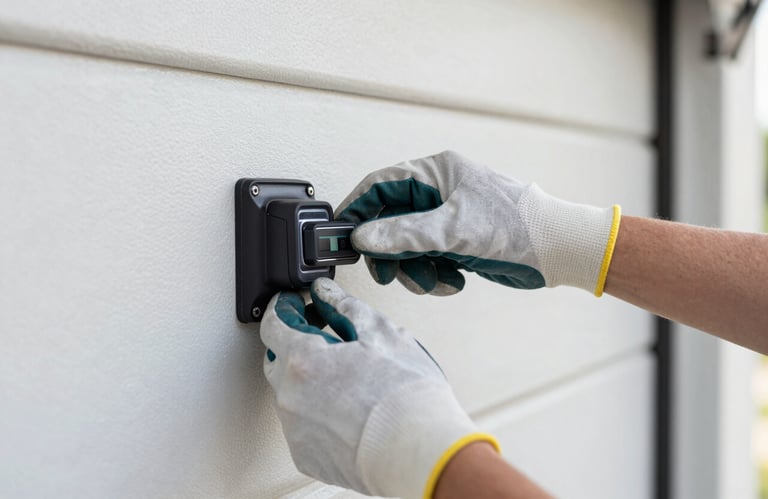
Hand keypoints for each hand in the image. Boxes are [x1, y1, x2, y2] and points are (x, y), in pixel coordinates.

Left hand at [260, 278, 497, 497]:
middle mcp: (289, 397)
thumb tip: (325, 292)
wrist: (420, 451)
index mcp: (303, 361)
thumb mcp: (380, 333)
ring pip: (289, 394)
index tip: (292, 303)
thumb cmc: (406, 395)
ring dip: (307, 379)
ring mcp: (295, 430)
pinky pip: (301, 425)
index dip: (284, 307)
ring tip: (346, 377)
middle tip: (324, 336)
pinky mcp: (306, 456)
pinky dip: (316, 412)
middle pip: (277, 359)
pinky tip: (346, 408)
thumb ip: (344, 305)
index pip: (273, 324)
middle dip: (294, 343)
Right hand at [336, 151, 620, 295]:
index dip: (358, 211)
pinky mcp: (456, 241)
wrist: (558, 250)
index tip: (343, 237)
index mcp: (436, 173)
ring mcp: (446, 218)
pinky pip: (427, 260)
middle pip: (390, 221)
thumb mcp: (453, 231)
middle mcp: (438, 192)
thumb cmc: (516, 226)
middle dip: (391, 252)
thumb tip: (363, 236)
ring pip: (406, 246)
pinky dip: (435, 275)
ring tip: (436, 281)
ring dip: (415, 270)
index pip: (380, 186)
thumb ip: (403, 234)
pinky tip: (454, 281)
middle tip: (389, 274)